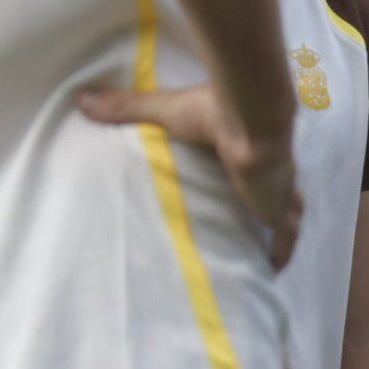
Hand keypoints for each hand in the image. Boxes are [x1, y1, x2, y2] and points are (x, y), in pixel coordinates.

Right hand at [78, 82, 301, 267]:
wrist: (250, 119)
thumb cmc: (213, 111)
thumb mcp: (165, 110)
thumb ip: (127, 107)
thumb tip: (81, 99)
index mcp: (243, 144)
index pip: (248, 160)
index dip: (246, 171)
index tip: (237, 182)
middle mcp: (266, 168)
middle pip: (272, 188)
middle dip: (267, 200)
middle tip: (251, 218)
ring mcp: (276, 190)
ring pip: (286, 212)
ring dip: (278, 225)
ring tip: (262, 245)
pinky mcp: (277, 210)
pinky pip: (285, 237)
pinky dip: (282, 253)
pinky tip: (274, 270)